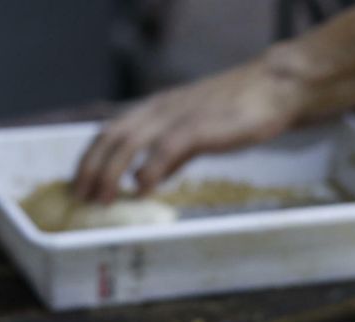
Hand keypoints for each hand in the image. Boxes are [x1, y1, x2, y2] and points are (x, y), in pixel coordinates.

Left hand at [73, 55, 309, 202]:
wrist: (276, 89)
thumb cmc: (238, 112)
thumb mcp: (195, 134)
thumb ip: (169, 158)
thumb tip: (144, 181)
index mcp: (157, 109)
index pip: (111, 130)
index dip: (90, 158)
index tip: (78, 185)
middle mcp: (161, 109)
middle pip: (112, 134)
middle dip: (91, 167)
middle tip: (79, 197)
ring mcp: (180, 115)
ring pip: (131, 139)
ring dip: (111, 171)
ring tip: (102, 199)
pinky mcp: (201, 125)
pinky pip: (168, 147)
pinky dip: (150, 169)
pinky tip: (141, 189)